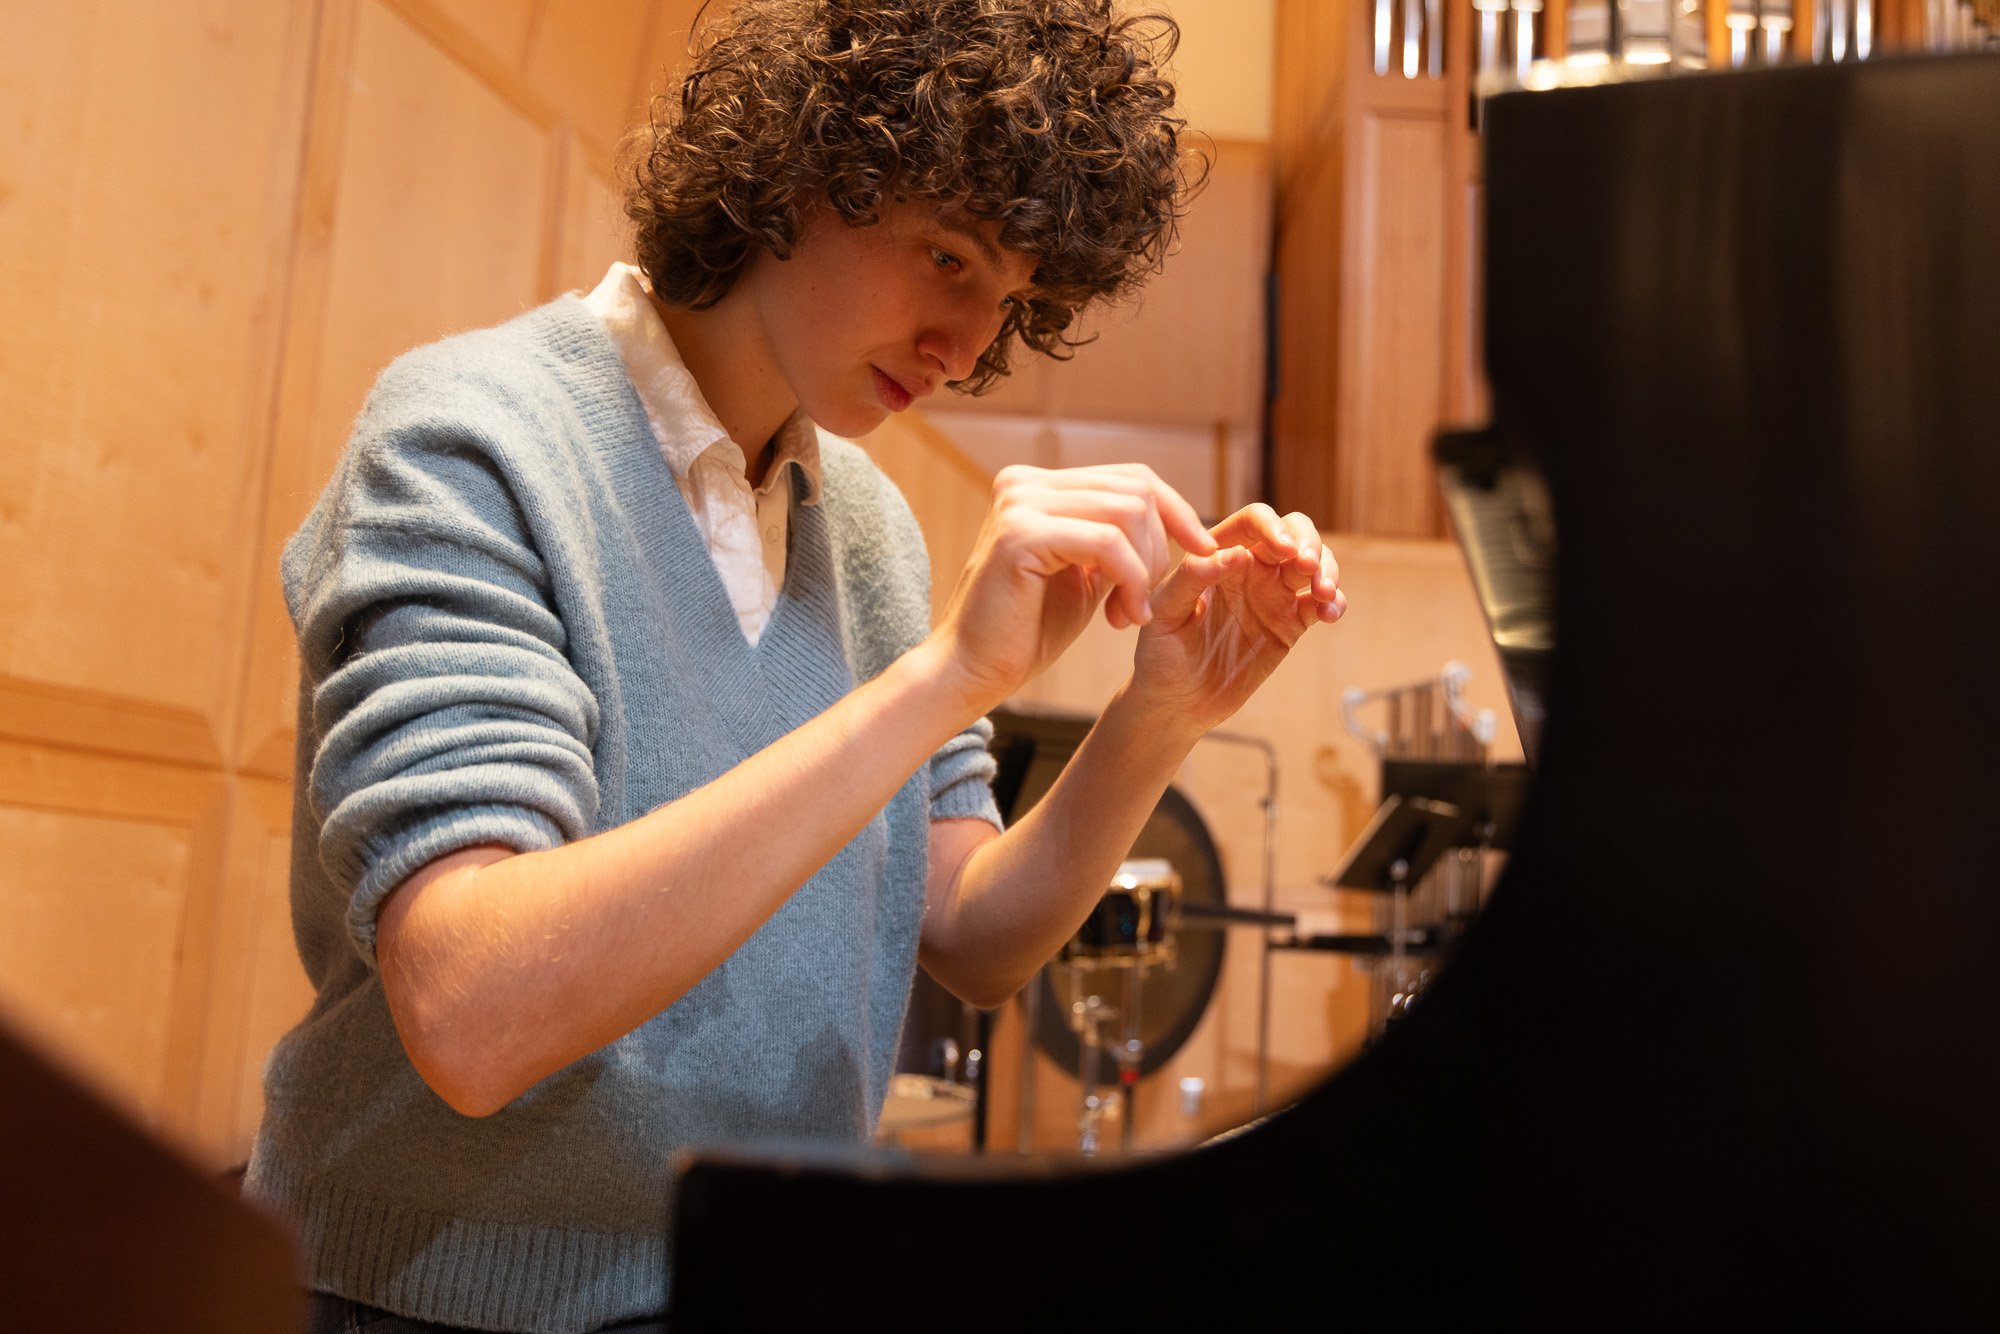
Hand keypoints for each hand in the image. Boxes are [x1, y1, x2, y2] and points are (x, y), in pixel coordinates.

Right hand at [927, 464, 1216, 712]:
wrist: (972, 671)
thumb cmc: (1028, 631)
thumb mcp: (1086, 573)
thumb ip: (1117, 539)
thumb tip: (1176, 517)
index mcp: (1038, 486)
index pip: (1130, 477)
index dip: (1177, 512)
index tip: (1204, 551)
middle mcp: (1024, 483)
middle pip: (1135, 489)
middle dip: (1161, 548)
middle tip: (1146, 603)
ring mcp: (1019, 503)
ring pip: (1127, 513)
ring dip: (1145, 571)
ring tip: (1130, 615)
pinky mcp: (1020, 534)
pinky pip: (1107, 543)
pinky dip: (1130, 580)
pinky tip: (1123, 617)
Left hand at [1126, 504, 1346, 734]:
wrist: (1176, 702)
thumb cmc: (1160, 653)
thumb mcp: (1165, 612)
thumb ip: (1194, 578)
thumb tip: (1239, 554)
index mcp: (1218, 554)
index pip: (1253, 521)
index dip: (1273, 526)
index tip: (1282, 550)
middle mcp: (1250, 568)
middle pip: (1294, 534)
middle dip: (1310, 543)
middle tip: (1308, 567)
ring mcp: (1273, 595)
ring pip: (1314, 564)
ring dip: (1328, 570)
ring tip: (1323, 595)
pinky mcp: (1290, 625)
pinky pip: (1320, 604)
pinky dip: (1334, 602)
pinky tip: (1328, 614)